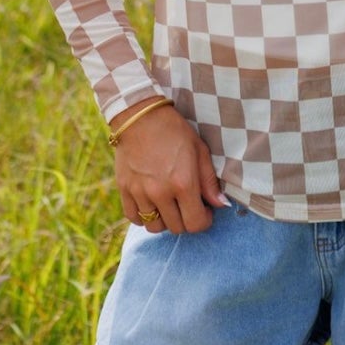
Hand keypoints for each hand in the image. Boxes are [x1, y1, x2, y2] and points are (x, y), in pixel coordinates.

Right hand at [112, 101, 228, 234]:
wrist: (140, 116)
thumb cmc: (174, 131)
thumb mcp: (199, 150)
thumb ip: (210, 181)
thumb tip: (220, 204)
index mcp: (183, 183)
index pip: (196, 224)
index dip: (204, 220)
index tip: (205, 211)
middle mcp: (160, 192)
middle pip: (176, 228)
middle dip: (187, 220)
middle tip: (188, 205)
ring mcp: (140, 193)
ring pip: (154, 227)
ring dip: (165, 220)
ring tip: (169, 204)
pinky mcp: (124, 190)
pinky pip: (134, 218)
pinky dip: (144, 216)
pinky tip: (151, 203)